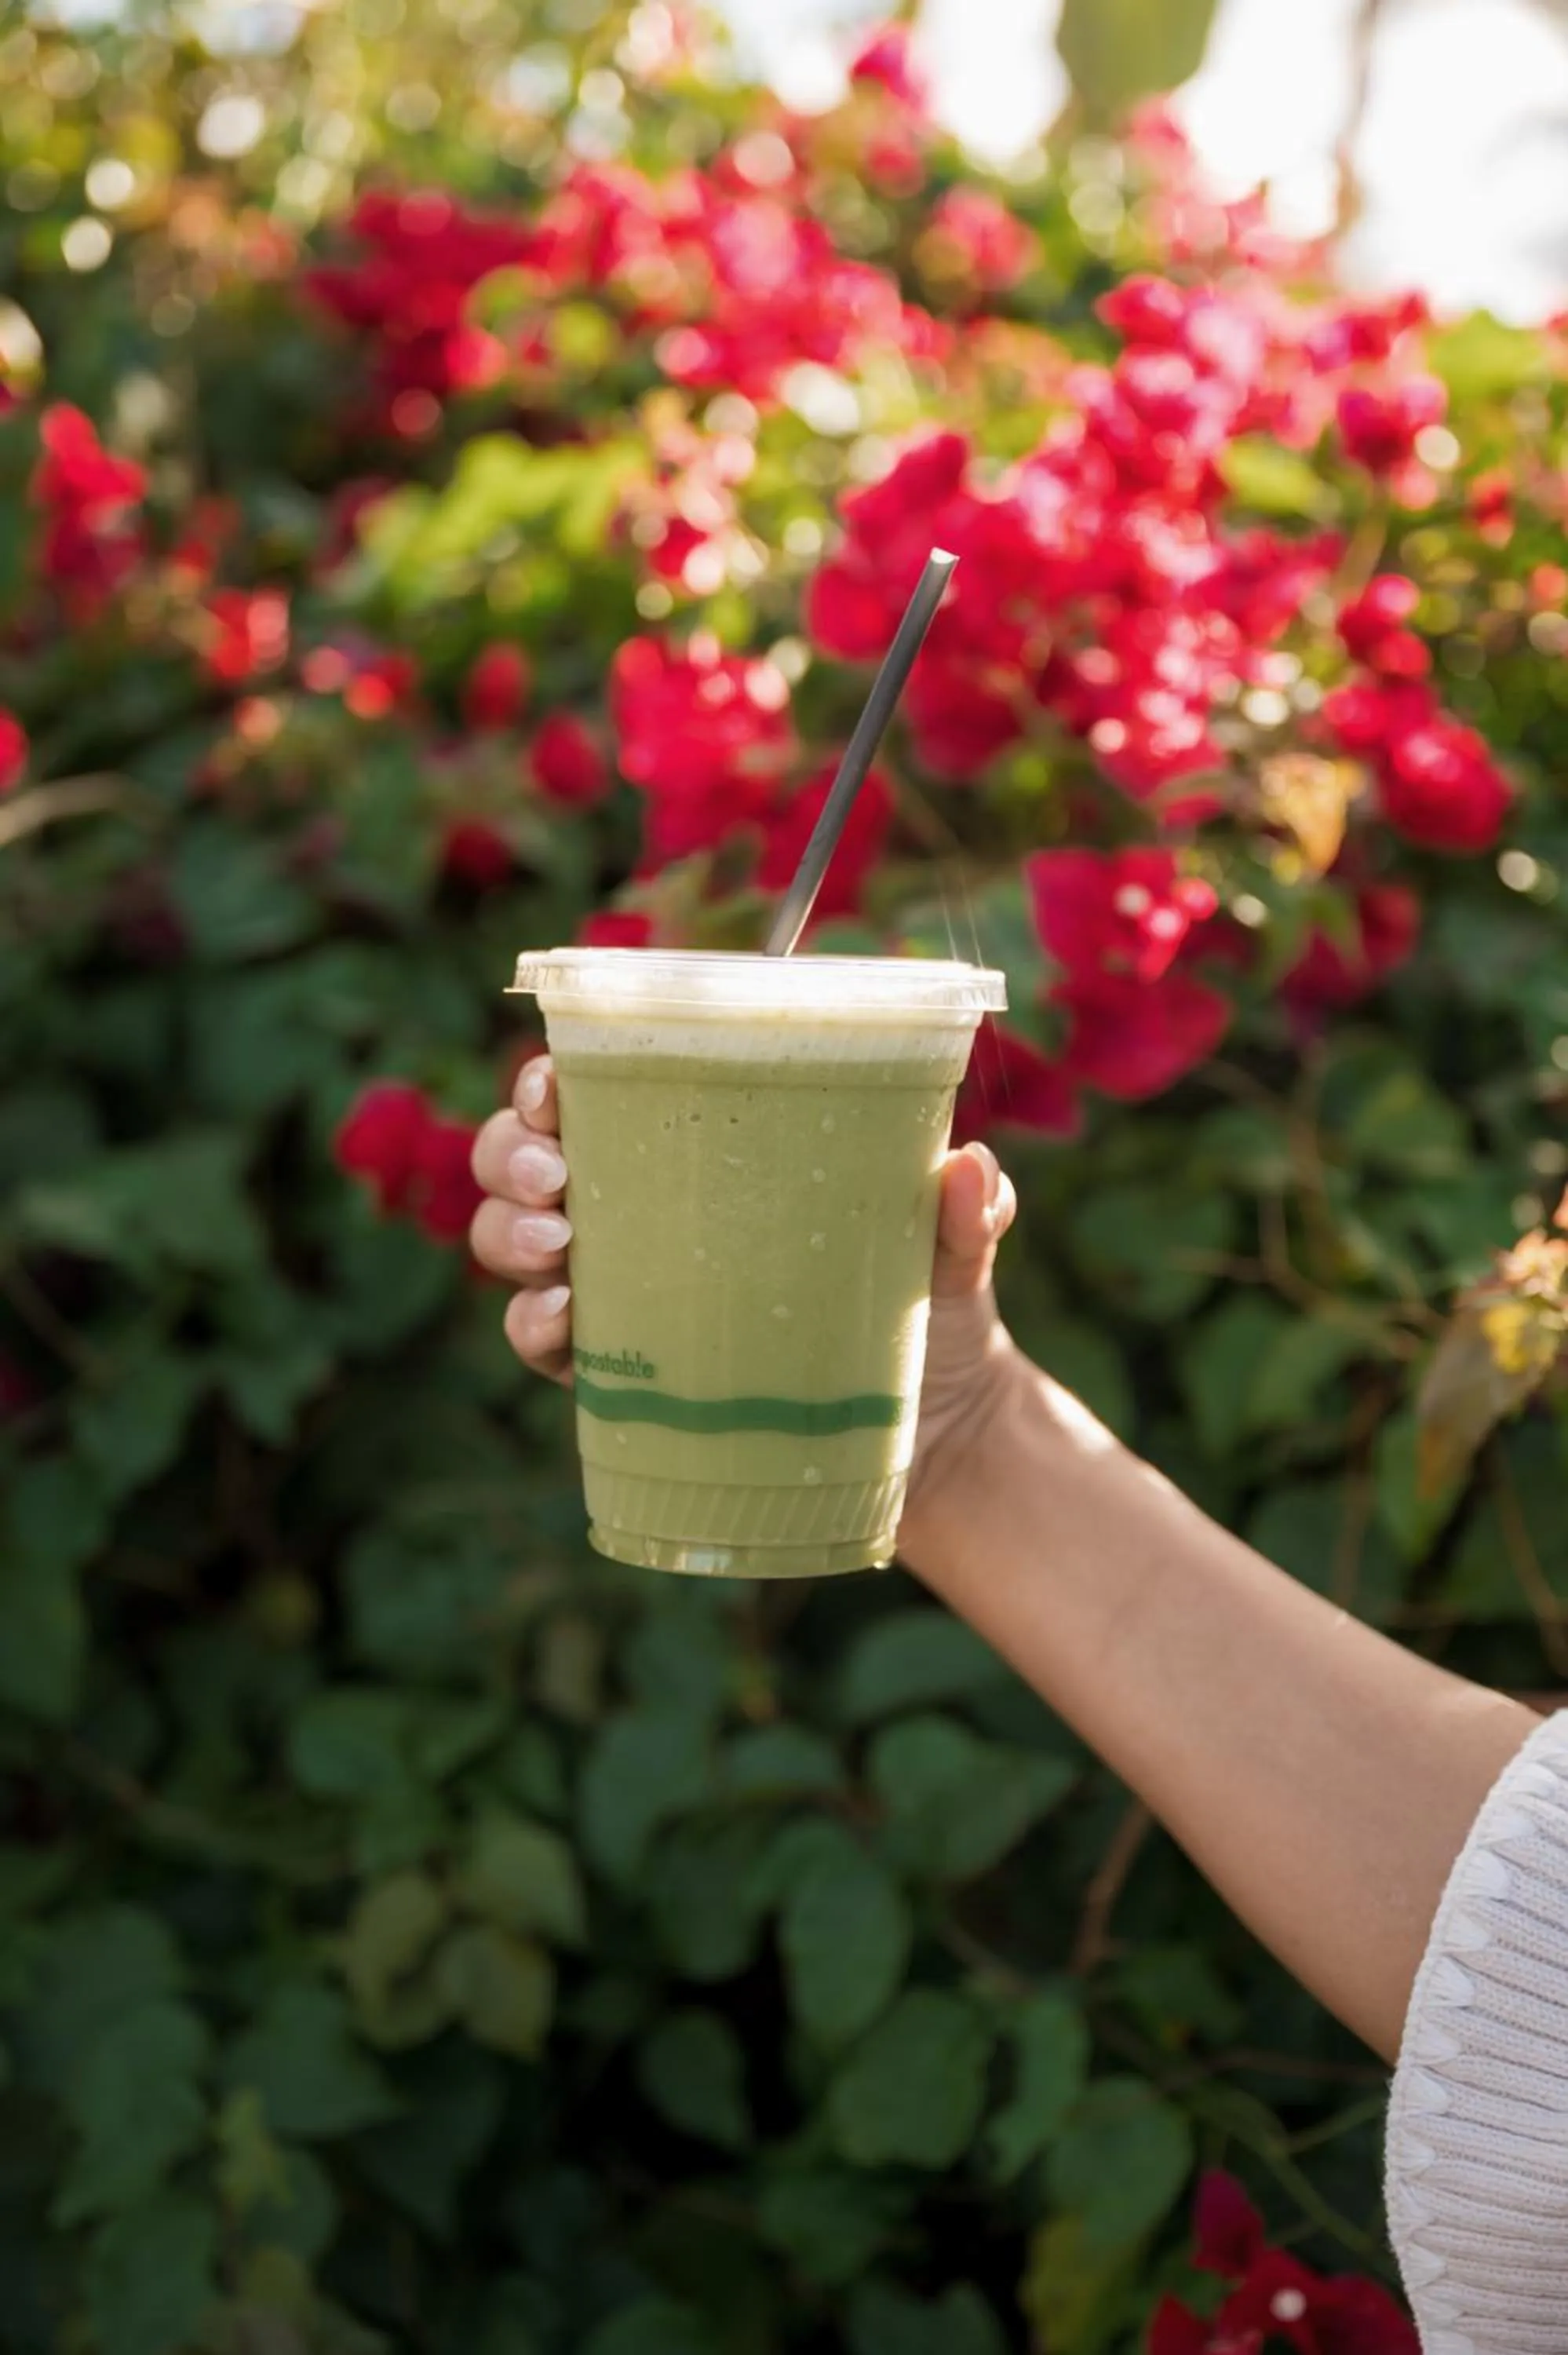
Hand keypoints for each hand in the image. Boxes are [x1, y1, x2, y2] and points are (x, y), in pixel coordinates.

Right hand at [469, 1055, 1019, 1539]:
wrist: (932, 1437)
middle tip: (555, 1176)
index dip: (549, 1080)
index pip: (594, 1091)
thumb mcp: (950, 1250)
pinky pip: (542, 1340)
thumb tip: (971, 1166)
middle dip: (512, 1154)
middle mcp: (638, 1210)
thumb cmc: (929, 1310)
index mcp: (696, 1152)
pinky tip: (561, 1320)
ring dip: (511, 1234)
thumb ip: (967, 1208)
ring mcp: (620, 1291)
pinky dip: (532, 1326)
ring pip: (514, 1240)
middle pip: (525, 1159)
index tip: (554, 1085)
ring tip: (562, 1248)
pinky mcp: (620, 1372)